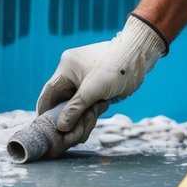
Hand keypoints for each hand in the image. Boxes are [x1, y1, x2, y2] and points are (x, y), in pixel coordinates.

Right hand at [36, 15, 166, 134]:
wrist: (141, 55)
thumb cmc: (117, 67)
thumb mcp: (94, 91)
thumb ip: (75, 109)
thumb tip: (61, 127)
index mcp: (66, 68)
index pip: (49, 93)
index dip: (46, 111)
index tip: (46, 128)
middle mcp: (71, 73)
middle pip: (62, 100)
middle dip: (69, 116)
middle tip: (74, 132)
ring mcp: (84, 79)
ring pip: (76, 103)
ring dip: (83, 114)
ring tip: (92, 119)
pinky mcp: (95, 84)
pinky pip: (87, 101)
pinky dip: (91, 109)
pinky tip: (99, 111)